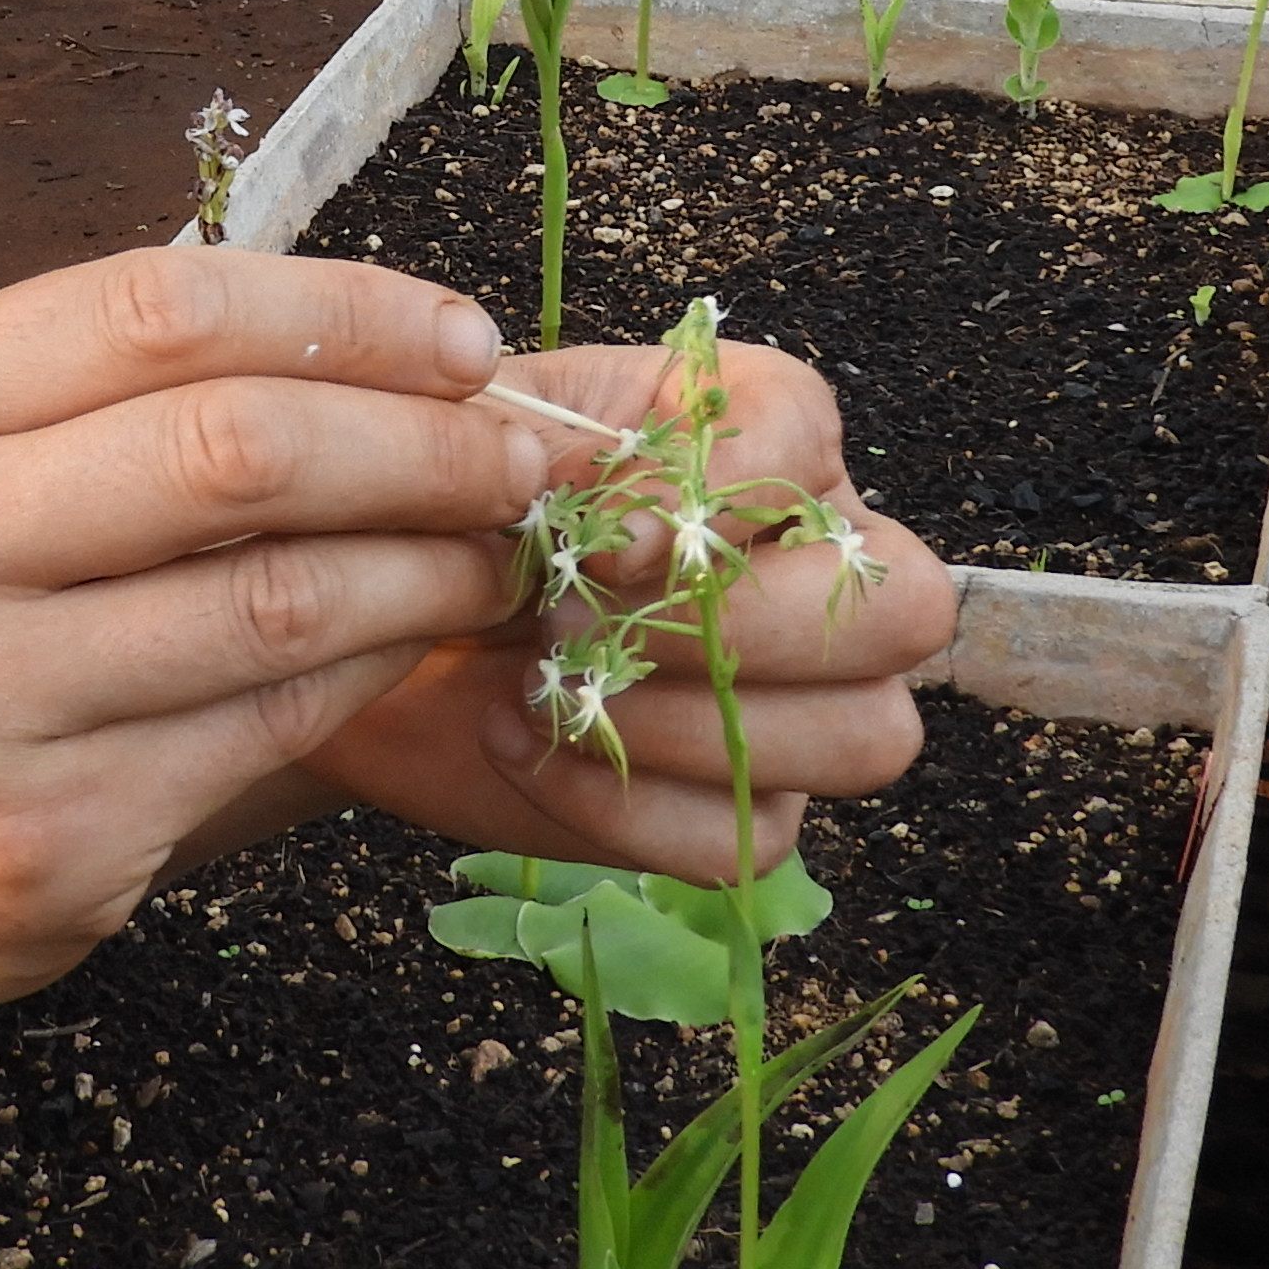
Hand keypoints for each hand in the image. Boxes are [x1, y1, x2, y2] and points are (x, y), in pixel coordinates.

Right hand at [0, 247, 555, 1024]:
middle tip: (523, 454)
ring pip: (278, 600)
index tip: (464, 340)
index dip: (343, 310)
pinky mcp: (45, 838)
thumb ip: (137, 386)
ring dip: (431, 566)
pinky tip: (418, 640)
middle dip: (422, 442)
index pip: (157, 309)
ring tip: (501, 550)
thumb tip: (423, 340)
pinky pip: (270, 724)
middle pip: (234, 449)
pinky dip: (375, 667)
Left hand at [293, 332, 943, 884]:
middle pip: (905, 609)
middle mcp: (817, 561)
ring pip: (864, 735)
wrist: (362, 618)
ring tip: (549, 689)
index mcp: (762, 432)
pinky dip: (622, 806)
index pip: (808, 443)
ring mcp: (801, 697)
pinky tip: (523, 744)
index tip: (596, 538)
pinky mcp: (742, 805)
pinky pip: (743, 836)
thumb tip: (636, 525)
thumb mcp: (483, 435)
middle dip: (749, 625)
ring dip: (692, 724)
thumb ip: (562, 446)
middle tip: (582, 623)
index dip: (718, 496)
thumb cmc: (441, 504)